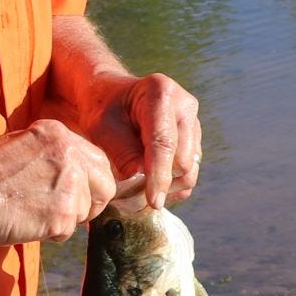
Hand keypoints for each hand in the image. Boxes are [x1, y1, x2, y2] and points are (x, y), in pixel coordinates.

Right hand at [0, 120, 120, 243]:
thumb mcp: (22, 146)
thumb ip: (54, 156)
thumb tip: (78, 176)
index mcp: (59, 135)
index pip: (97, 162)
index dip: (90, 182)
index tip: (77, 194)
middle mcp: (70, 154)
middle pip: (106, 185)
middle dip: (91, 202)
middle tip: (65, 211)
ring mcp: (68, 184)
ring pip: (85, 211)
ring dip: (65, 219)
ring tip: (33, 213)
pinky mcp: (61, 213)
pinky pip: (69, 230)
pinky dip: (51, 233)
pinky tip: (28, 223)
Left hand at [77, 71, 201, 208]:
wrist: (111, 98)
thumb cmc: (102, 109)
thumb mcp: (101, 129)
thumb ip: (122, 154)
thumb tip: (142, 180)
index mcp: (160, 93)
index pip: (164, 142)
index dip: (160, 175)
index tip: (153, 201)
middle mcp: (185, 107)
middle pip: (183, 160)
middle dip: (162, 183)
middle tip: (133, 199)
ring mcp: (193, 123)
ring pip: (190, 170)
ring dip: (167, 187)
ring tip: (140, 193)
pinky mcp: (194, 139)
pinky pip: (190, 171)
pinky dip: (172, 185)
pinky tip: (151, 185)